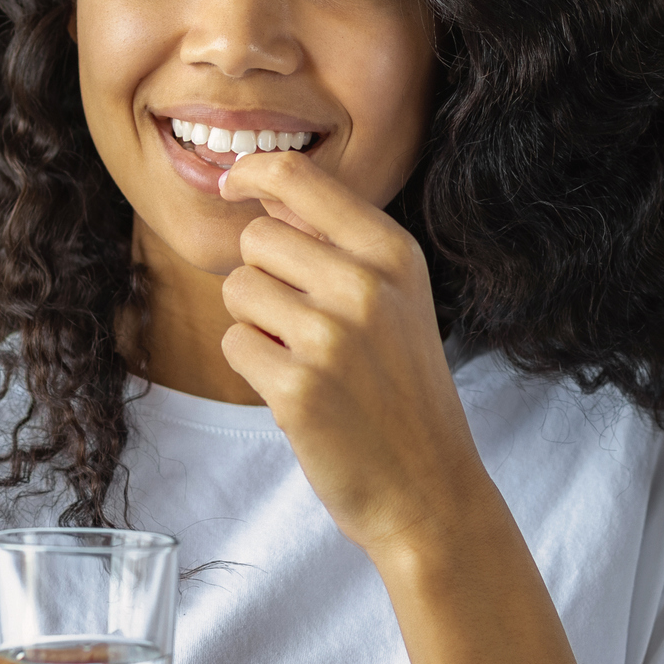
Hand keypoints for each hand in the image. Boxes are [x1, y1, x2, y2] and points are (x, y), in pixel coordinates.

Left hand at [217, 149, 493, 552]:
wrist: (430, 489)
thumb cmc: (403, 390)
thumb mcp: (398, 299)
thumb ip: (339, 243)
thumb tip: (265, 190)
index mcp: (394, 253)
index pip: (299, 177)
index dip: (252, 173)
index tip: (234, 185)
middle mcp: (365, 286)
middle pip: (257, 238)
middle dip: (263, 275)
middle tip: (300, 323)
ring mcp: (331, 338)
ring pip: (239, 289)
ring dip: (256, 323)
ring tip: (304, 358)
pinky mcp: (297, 389)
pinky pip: (235, 344)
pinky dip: (253, 366)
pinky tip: (296, 390)